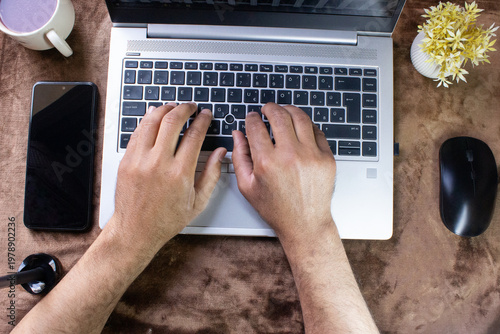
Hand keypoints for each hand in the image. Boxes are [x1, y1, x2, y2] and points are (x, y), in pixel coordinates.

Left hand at [108, 103, 226, 249]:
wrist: (136, 231)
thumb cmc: (166, 220)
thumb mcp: (198, 202)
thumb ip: (212, 175)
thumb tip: (221, 154)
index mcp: (180, 174)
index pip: (194, 135)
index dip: (202, 120)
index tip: (206, 115)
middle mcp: (158, 164)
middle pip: (172, 122)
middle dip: (185, 109)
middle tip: (191, 106)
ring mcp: (139, 161)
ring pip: (151, 122)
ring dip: (164, 109)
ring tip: (173, 107)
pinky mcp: (126, 161)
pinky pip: (137, 133)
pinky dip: (147, 121)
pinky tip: (154, 116)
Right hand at [232, 103, 336, 241]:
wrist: (305, 223)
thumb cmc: (276, 208)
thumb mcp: (247, 186)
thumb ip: (240, 157)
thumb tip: (237, 134)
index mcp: (267, 162)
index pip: (256, 127)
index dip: (251, 118)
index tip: (251, 117)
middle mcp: (290, 156)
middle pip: (279, 116)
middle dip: (270, 108)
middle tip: (267, 109)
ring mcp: (311, 155)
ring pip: (300, 118)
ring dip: (289, 110)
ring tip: (284, 111)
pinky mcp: (326, 158)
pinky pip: (317, 131)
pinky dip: (306, 125)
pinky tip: (299, 127)